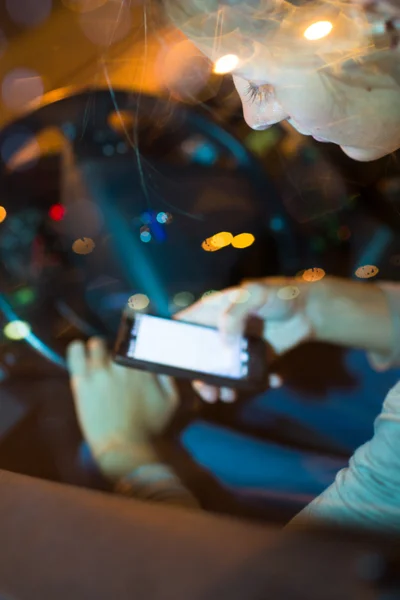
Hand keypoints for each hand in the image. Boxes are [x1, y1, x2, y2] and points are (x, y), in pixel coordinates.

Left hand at [67, 337, 178, 480]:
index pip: (140, 342)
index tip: (135, 351)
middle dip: (119, 350)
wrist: (124, 447)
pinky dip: (77, 348)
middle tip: (117, 362)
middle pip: (119, 342)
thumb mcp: (170, 402)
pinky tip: (79, 351)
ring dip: (98, 349)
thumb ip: (167, 377)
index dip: (138, 345)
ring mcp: (101, 372)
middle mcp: (123, 365)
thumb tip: (159, 360)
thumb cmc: (149, 427)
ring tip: (98, 358)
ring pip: (97, 344)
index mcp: (145, 367)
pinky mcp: (82, 381)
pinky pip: (75, 352)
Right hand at [175, 277, 321, 403]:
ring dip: (224, 387)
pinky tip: (273, 380)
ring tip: (232, 396)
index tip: (169, 363)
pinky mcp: (253, 359)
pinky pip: (249, 376)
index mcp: (212, 312)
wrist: (310, 310)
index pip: (183, 326)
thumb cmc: (280, 294)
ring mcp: (236, 347)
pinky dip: (258, 383)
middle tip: (209, 394)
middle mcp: (220, 331)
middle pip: (199, 357)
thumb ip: (234, 314)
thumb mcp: (254, 294)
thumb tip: (222, 342)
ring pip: (221, 372)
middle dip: (200, 379)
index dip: (172, 343)